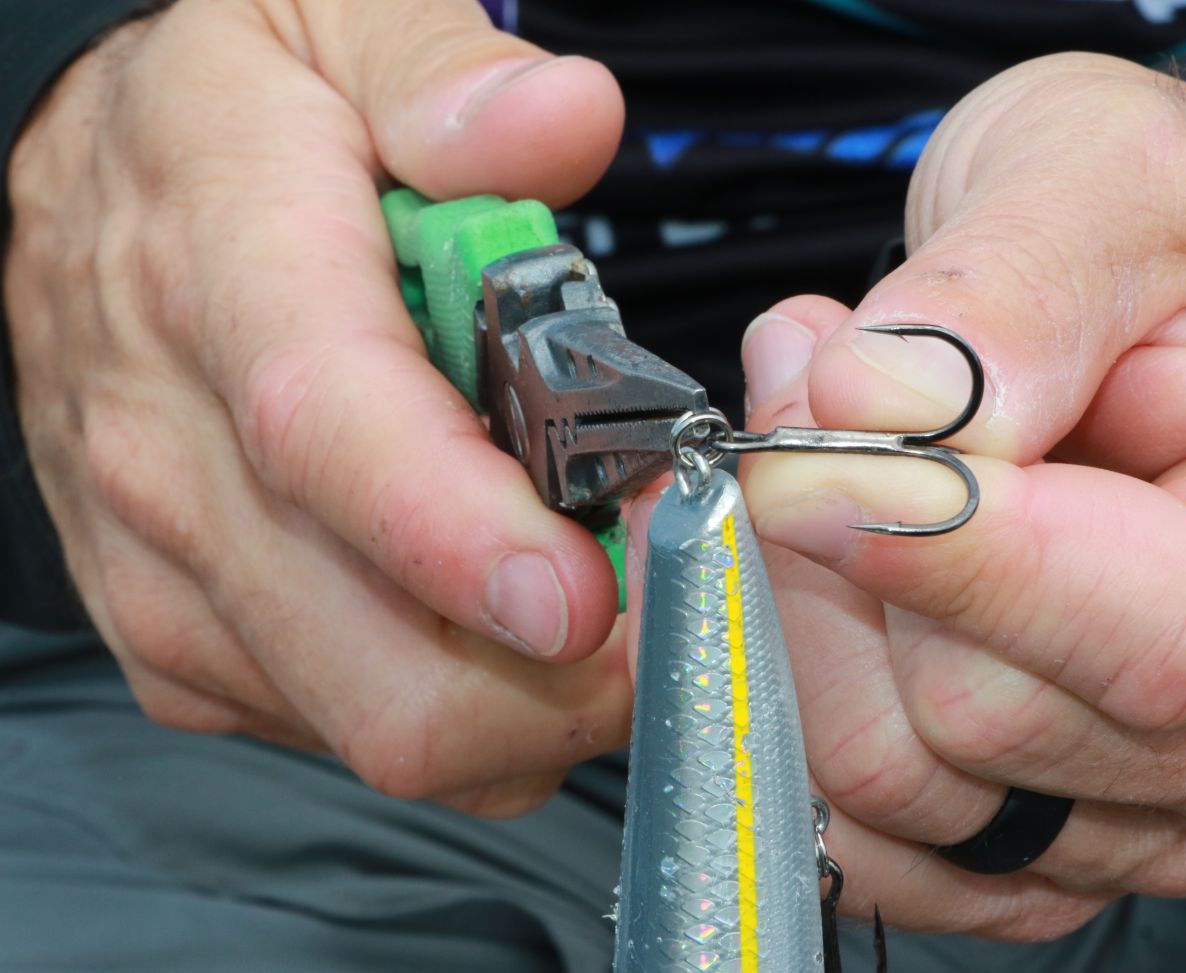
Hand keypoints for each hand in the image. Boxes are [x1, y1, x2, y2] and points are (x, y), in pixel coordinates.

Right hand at [5, 0, 629, 813]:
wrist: (83, 196)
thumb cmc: (235, 119)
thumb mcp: (335, 22)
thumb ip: (451, 79)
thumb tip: (568, 122)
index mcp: (227, 272)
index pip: (330, 429)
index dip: (461, 532)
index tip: (582, 590)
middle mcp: (173, 452)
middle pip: (374, 651)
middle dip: (556, 667)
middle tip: (661, 586)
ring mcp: (171, 570)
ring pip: (377, 725)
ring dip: (527, 694)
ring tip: (593, 588)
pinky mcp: (183, 641)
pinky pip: (346, 733)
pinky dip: (461, 709)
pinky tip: (488, 614)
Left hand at [739, 53, 1185, 938]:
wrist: (1154, 306)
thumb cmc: (1171, 243)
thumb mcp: (1113, 172)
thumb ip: (1015, 281)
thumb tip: (873, 404)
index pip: (1161, 634)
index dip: (951, 559)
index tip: (809, 457)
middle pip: (995, 723)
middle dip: (847, 552)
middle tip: (812, 401)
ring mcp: (1181, 795)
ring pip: (907, 786)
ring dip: (812, 614)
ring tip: (832, 465)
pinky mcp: (1065, 832)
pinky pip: (887, 844)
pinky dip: (810, 710)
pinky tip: (832, 584)